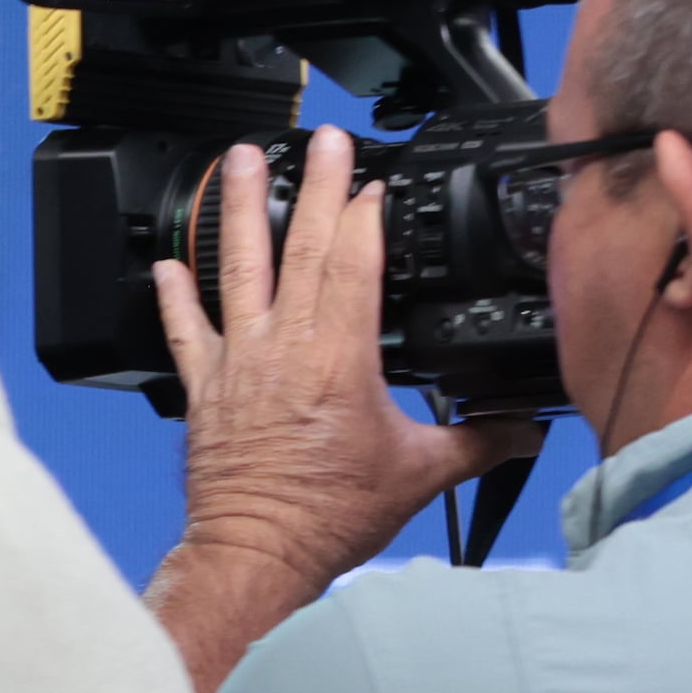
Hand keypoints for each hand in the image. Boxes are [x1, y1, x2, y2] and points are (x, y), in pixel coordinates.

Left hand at [146, 132, 542, 692]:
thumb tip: (526, 429)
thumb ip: (480, 442)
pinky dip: (175, 297)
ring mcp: (239, 364)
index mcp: (340, 358)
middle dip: (315, 187)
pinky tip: (165, 263)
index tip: (374, 179)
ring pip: (236, 270)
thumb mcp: (422, 474)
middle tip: (321, 140)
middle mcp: (284, 349)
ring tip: (237, 162)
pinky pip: (186, 333)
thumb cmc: (329, 517)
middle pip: (302, 248)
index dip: (366, 216)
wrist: (259, 552)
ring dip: (238, 212)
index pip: (356, 264)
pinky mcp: (205, 389)